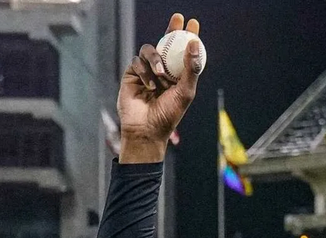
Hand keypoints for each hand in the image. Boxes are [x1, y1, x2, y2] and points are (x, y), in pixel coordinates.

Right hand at [118, 13, 201, 163]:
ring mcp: (145, 71)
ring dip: (156, 60)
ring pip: (149, 50)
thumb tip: (195, 43)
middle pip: (165, 43)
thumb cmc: (168, 114)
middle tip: (178, 18)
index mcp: (177, 73)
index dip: (187, 35)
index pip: (182, 50)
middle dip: (172, 29)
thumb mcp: (185, 91)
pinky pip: (136, 63)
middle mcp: (161, 70)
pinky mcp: (131, 75)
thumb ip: (191, 68)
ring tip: (161, 75)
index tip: (193, 23)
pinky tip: (149, 87)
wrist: (146, 130)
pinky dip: (144, 73)